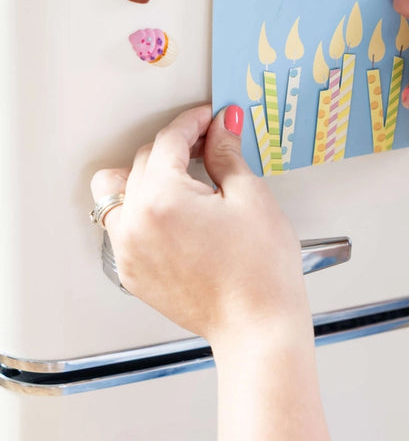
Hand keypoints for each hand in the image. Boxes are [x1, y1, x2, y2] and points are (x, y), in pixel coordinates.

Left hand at [90, 105, 309, 346]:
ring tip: (181, 178)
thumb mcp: (250, 196)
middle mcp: (135, 224)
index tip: (210, 117)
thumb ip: (226, 154)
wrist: (257, 323)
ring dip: (144, 176)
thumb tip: (221, 127)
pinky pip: (122, 227)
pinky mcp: (133, 272)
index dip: (193, 122)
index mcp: (162, 199)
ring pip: (117, 193)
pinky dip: (141, 210)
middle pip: (141, 161)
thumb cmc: (260, 269)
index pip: (168, 141)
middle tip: (209, 144)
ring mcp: (129, 251)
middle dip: (175, 147)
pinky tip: (175, 212)